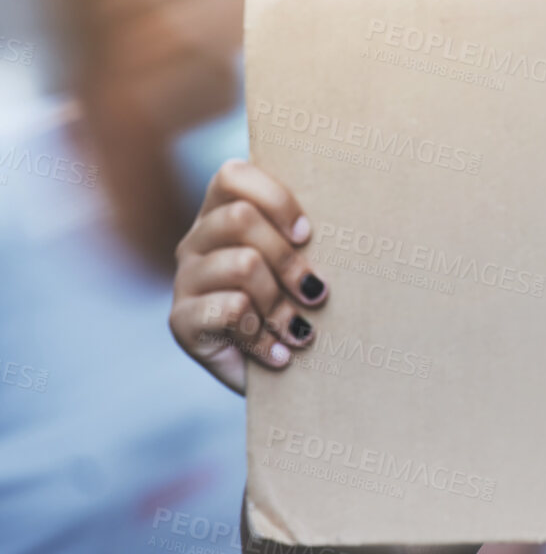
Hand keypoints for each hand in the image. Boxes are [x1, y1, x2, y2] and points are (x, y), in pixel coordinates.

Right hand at [168, 159, 326, 393]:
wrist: (280, 379)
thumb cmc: (299, 309)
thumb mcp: (306, 264)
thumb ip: (307, 235)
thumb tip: (358, 216)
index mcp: (223, 213)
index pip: (232, 175)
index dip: (274, 198)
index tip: (307, 234)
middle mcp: (197, 240)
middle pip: (240, 218)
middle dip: (289, 258)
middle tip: (316, 292)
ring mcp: (185, 279)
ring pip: (242, 264)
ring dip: (280, 303)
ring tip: (298, 330)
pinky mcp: (180, 320)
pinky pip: (229, 310)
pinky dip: (263, 336)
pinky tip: (278, 353)